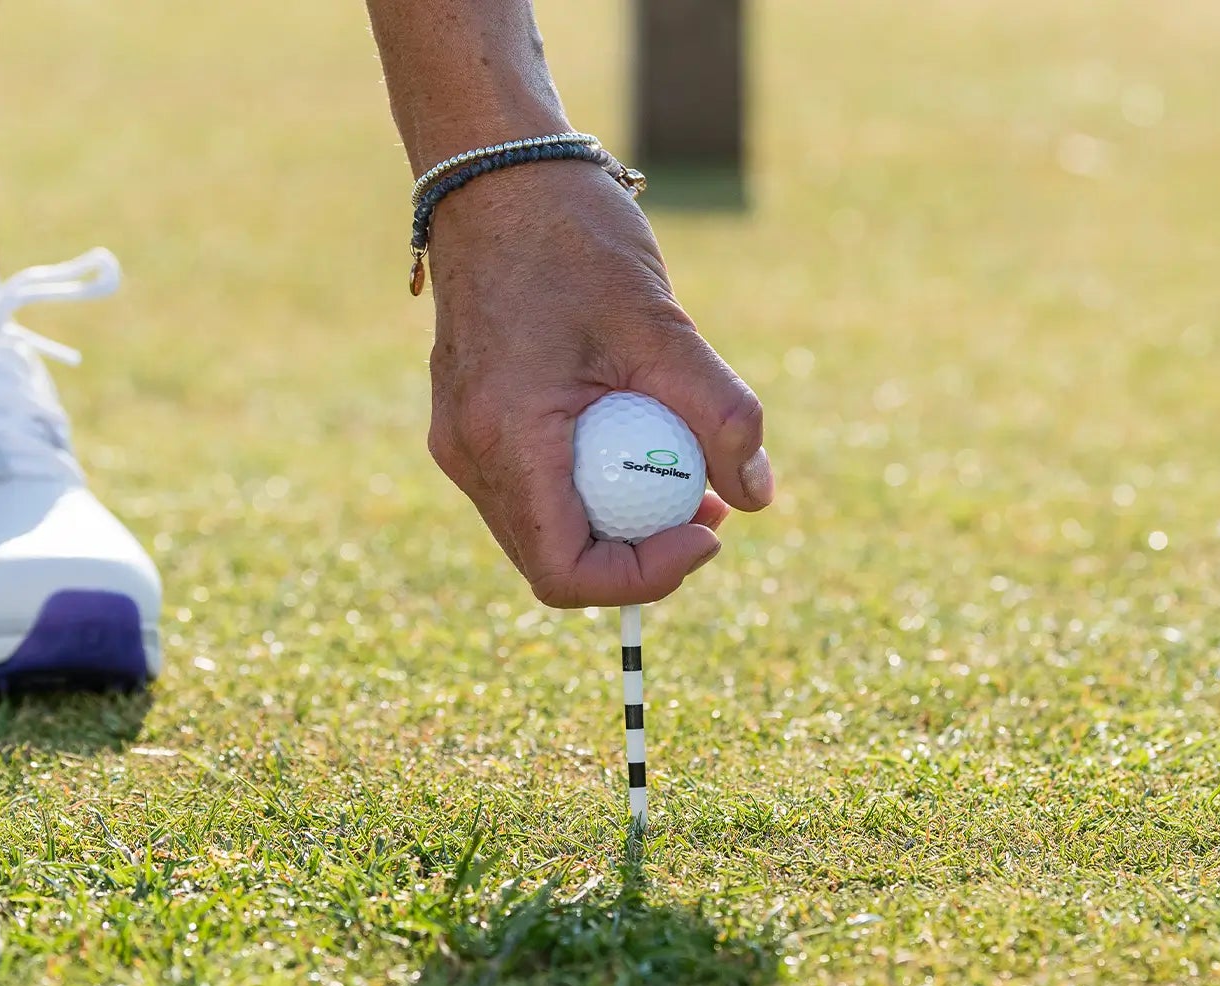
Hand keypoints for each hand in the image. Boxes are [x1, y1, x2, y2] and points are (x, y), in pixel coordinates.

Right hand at [421, 160, 774, 607]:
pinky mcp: (469, 422)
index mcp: (507, 437)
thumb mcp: (660, 325)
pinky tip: (639, 437)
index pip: (567, 572)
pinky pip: (531, 488)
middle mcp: (469, 453)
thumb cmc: (571, 237)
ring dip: (618, 521)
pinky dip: (589, 485)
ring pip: (544, 529)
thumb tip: (758, 497)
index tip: (709, 531)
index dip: (646, 577)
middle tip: (713, 510)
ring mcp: (462, 440)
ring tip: (690, 473)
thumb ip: (717, 414)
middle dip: (640, 552)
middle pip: (555, 561)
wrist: (494, 175)